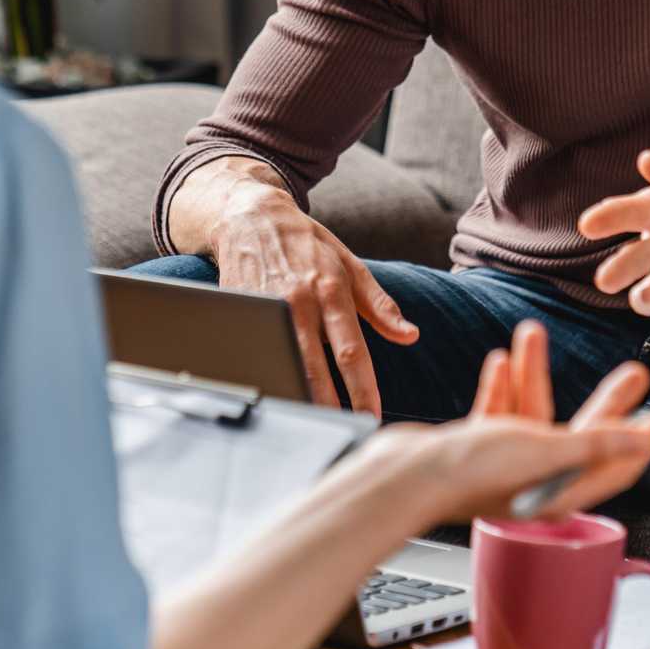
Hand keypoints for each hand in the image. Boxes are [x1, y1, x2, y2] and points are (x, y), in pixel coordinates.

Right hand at [197, 160, 417, 415]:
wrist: (251, 216)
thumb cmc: (306, 245)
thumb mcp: (349, 264)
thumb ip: (379, 304)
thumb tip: (410, 334)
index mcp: (331, 290)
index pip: (350, 351)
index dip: (362, 388)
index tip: (370, 416)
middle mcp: (300, 300)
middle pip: (315, 366)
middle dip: (329, 405)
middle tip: (341, 432)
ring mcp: (266, 306)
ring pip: (283, 363)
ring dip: (298, 396)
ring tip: (311, 425)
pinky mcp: (240, 310)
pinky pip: (254, 350)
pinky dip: (264, 376)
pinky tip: (273, 397)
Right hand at [467, 320, 649, 510]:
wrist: (405, 477)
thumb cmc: (472, 471)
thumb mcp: (546, 451)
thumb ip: (595, 444)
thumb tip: (644, 440)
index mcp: (559, 489)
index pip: (615, 464)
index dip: (644, 439)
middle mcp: (535, 480)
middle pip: (583, 435)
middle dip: (609, 401)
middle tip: (636, 372)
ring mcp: (505, 465)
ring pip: (534, 412)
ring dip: (536, 373)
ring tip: (534, 331)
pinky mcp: (475, 449)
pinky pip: (498, 412)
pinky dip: (503, 386)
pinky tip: (502, 360)